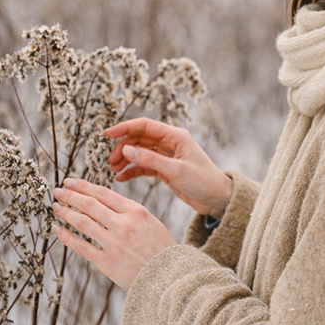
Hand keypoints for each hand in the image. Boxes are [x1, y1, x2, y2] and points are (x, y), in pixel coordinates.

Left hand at [51, 177, 176, 290]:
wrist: (170, 278)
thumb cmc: (163, 251)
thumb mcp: (152, 223)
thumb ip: (131, 213)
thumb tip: (107, 205)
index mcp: (136, 212)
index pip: (103, 193)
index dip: (84, 186)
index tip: (71, 182)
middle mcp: (123, 225)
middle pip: (89, 205)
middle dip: (70, 196)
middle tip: (58, 191)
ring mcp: (113, 243)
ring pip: (82, 222)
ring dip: (66, 212)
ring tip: (56, 206)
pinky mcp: (106, 262)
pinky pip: (81, 246)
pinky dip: (66, 236)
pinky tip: (57, 229)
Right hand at [105, 118, 232, 217]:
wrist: (217, 199)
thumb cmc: (204, 181)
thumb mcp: (176, 171)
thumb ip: (151, 159)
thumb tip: (126, 149)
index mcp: (175, 136)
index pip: (145, 125)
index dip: (124, 127)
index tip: (107, 134)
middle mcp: (170, 143)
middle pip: (139, 139)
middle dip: (122, 148)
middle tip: (110, 162)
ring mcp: (166, 156)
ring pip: (139, 152)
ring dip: (125, 160)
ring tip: (113, 170)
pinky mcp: (165, 169)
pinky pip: (144, 166)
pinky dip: (132, 171)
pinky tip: (121, 178)